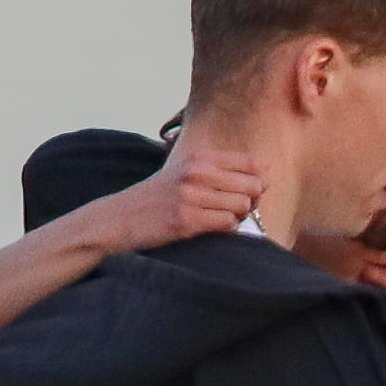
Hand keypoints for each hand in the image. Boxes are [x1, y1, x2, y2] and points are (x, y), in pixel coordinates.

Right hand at [67, 143, 263, 256]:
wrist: (120, 218)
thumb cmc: (159, 197)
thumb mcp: (185, 171)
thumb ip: (219, 168)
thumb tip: (264, 170)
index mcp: (199, 157)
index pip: (253, 164)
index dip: (259, 180)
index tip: (249, 190)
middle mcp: (196, 172)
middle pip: (254, 186)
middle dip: (252, 201)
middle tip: (236, 208)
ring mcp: (191, 196)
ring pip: (243, 206)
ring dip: (238, 216)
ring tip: (219, 217)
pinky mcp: (186, 220)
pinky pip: (227, 224)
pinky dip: (226, 228)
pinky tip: (210, 227)